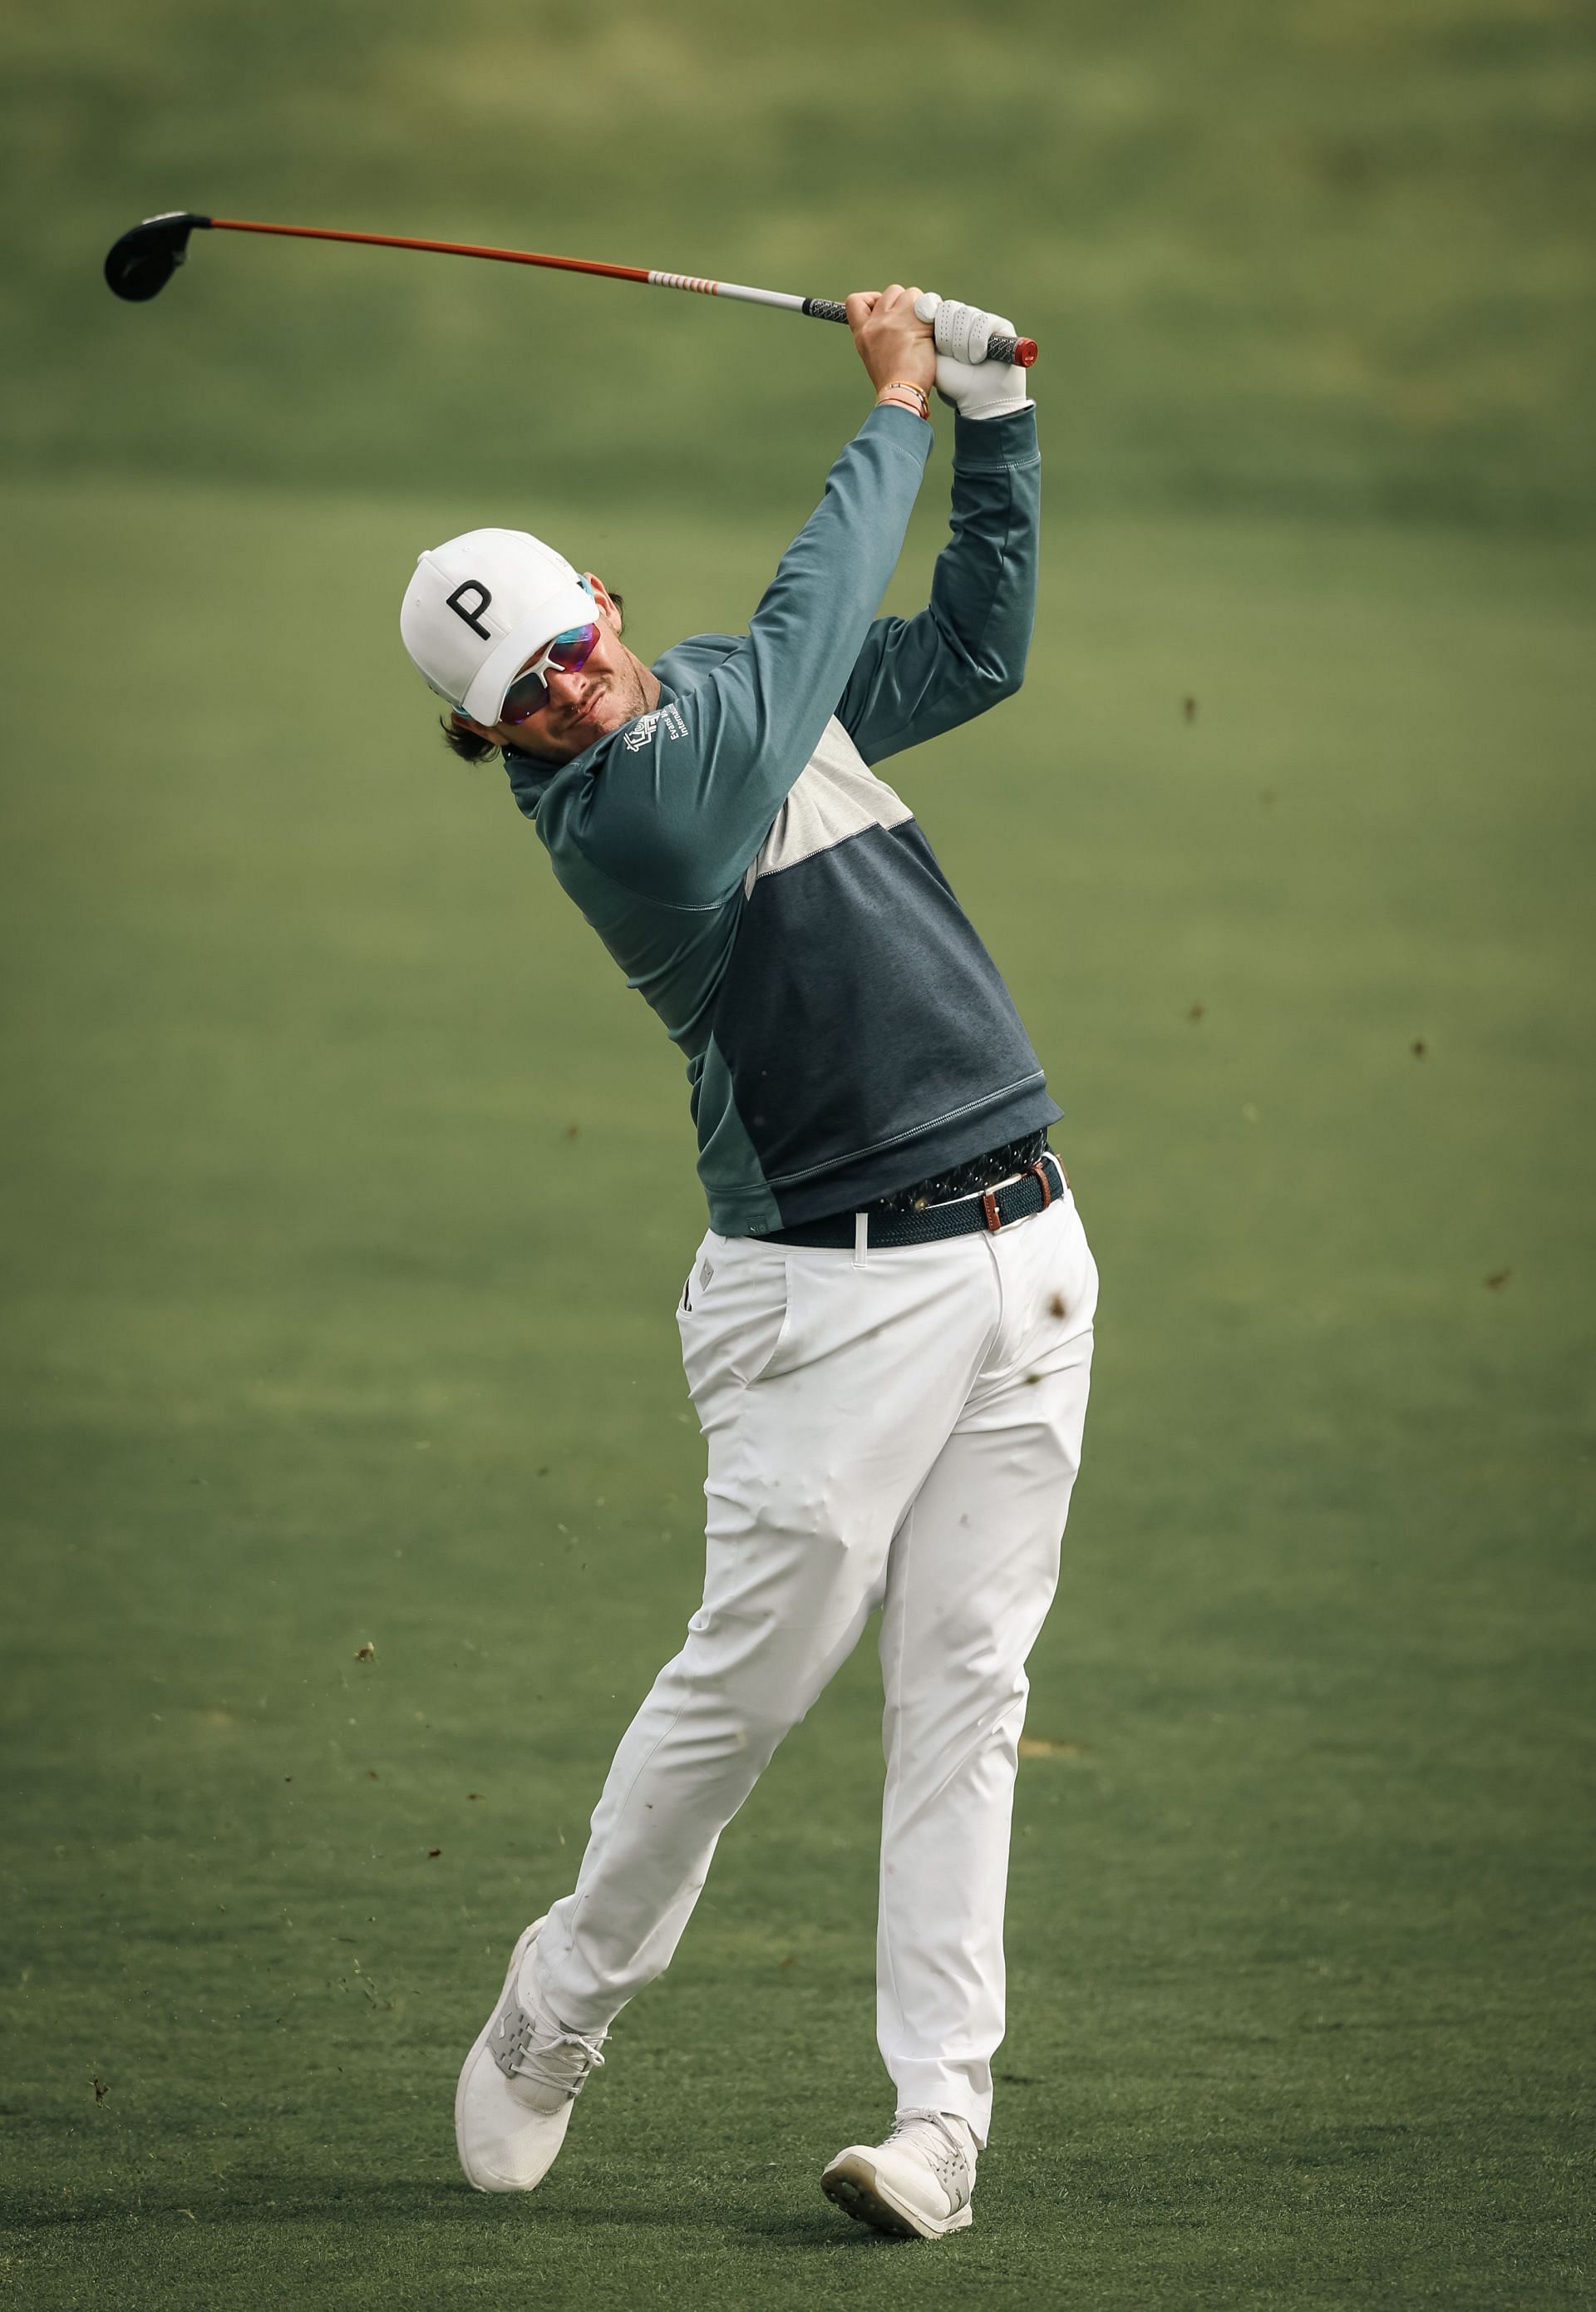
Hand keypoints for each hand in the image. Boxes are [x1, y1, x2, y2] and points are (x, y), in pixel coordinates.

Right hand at [845, 285, 936, 396]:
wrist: (902, 395)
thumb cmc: (895, 382)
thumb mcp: (876, 355)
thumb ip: (881, 334)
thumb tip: (898, 318)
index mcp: (862, 333)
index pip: (856, 301)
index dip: (872, 298)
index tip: (885, 308)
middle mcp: (876, 324)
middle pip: (892, 291)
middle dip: (905, 302)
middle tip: (912, 324)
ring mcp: (894, 322)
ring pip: (912, 294)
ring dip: (921, 308)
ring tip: (923, 331)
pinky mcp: (914, 323)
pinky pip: (928, 305)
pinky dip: (933, 316)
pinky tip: (932, 333)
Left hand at [916, 294, 1032, 421]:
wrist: (978, 400)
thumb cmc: (954, 383)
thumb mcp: (931, 357)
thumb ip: (924, 333)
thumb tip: (924, 307)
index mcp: (945, 325)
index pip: (935, 305)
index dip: (930, 312)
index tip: (928, 324)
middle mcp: (964, 319)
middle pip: (948, 308)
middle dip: (946, 339)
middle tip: (954, 358)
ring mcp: (982, 321)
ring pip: (965, 315)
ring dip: (962, 346)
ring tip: (968, 362)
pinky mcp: (1001, 325)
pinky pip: (983, 321)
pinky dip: (977, 343)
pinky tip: (979, 358)